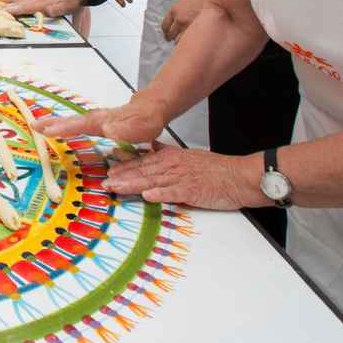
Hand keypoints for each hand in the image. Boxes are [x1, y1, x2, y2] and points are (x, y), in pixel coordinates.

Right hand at [1, 0, 75, 18]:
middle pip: (20, 2)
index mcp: (44, 3)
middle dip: (8, 5)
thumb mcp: (68, 6)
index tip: (6, 11)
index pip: (27, 7)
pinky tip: (12, 1)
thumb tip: (50, 9)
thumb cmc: (70, 0)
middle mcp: (38, 0)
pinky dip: (16, 0)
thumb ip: (59, 8)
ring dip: (10, 1)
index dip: (16, 9)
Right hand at [35, 94, 170, 145]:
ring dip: (55, 123)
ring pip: (72, 121)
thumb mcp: (138, 127)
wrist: (152, 108)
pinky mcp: (97, 123)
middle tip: (32, 125)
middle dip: (51, 123)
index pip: (78, 125)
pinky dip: (64, 125)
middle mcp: (95, 119)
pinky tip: (58, 128)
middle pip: (70, 121)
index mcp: (102, 121)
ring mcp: (96, 119)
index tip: (45, 130)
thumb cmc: (145, 120)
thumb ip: (124, 129)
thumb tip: (107, 129)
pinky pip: (77, 124)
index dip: (62, 128)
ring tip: (38, 125)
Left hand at [101, 143, 260, 209]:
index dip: (124, 165)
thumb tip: (151, 146)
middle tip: (104, 181)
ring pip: (151, 180)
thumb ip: (167, 151)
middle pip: (142, 170)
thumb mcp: (187, 154)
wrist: (238, 176)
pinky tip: (147, 196)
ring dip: (132, 184)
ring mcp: (181, 178)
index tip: (109, 168)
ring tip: (115, 188)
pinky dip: (160, 194)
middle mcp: (172, 165)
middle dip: (121, 176)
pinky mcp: (191, 191)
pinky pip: (173, 193)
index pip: (142, 160)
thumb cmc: (215, 169)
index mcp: (171, 156)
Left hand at [161, 0, 206, 41]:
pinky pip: (188, 43)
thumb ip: (181, 7)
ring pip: (178, 40)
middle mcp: (179, 19)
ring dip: (180, 42)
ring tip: (184, 42)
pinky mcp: (197, 34)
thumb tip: (178, 14)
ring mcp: (188, 27)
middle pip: (170, 33)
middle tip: (173, 39)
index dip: (166, 31)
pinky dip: (188, 44)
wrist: (219, 1)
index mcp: (175, 9)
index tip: (167, 33)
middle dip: (171, 37)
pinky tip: (192, 43)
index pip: (165, 24)